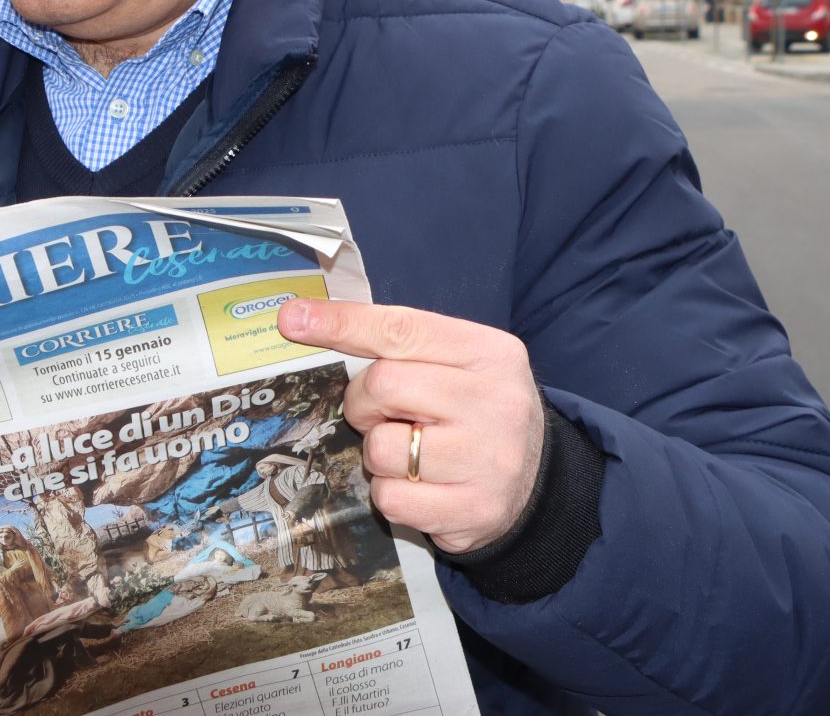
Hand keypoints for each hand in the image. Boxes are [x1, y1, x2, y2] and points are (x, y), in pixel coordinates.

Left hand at [277, 299, 543, 553]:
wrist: (538, 486)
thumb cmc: (474, 414)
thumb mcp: (456, 364)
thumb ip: (397, 344)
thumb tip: (302, 318)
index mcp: (489, 353)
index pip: (402, 328)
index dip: (341, 323)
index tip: (291, 320)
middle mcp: (496, 402)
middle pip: (383, 386)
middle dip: (363, 403)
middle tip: (380, 415)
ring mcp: (489, 460)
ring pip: (380, 448)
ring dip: (378, 454)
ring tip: (410, 454)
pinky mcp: (475, 511)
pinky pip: (391, 499)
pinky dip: (392, 494)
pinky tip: (421, 488)